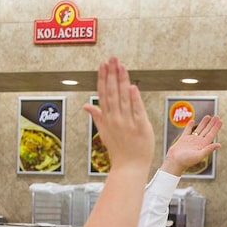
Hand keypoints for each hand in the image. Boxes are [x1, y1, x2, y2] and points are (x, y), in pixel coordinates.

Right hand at [82, 57, 153, 174]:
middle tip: (112, 58)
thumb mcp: (105, 133)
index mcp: (107, 119)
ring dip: (122, 81)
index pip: (103, 94)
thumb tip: (86, 106)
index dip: (103, 78)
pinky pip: (136, 110)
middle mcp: (115, 119)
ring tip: (121, 65)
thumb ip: (97, 117)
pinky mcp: (140, 127)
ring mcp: (127, 123)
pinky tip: (131, 86)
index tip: (103, 65)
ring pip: (123, 97)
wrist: (129, 167)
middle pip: (112, 92)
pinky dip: (134, 99)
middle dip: (111, 74)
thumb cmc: (119, 151)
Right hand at [160, 115, 222, 175]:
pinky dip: (190, 125)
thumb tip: (219, 145)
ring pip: (199, 129)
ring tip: (208, 116)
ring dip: (203, 123)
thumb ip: (208, 149)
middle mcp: (198, 142)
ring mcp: (191, 140)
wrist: (174, 162)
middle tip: (217, 116)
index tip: (220, 121)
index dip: (216, 128)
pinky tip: (193, 121)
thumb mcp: (199, 155)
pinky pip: (188, 130)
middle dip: (212, 124)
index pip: (211, 134)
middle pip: (207, 130)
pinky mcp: (183, 139)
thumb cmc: (186, 161)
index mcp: (203, 145)